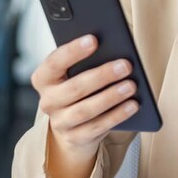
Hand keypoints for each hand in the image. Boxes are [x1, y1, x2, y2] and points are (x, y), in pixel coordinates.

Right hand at [31, 35, 138, 158]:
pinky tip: (133, 104)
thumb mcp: (78, 71)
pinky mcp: (75, 138)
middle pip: (74, 88)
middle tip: (126, 64)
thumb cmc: (81, 86)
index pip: (54, 63)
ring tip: (132, 85)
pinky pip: (97, 127)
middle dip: (102, 75)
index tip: (94, 39)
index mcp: (44, 79)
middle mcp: (48, 101)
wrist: (74, 125)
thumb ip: (90, 59)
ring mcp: (60, 122)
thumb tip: (114, 46)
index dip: (72, 51)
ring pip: (85, 110)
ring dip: (110, 97)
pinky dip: (117, 115)